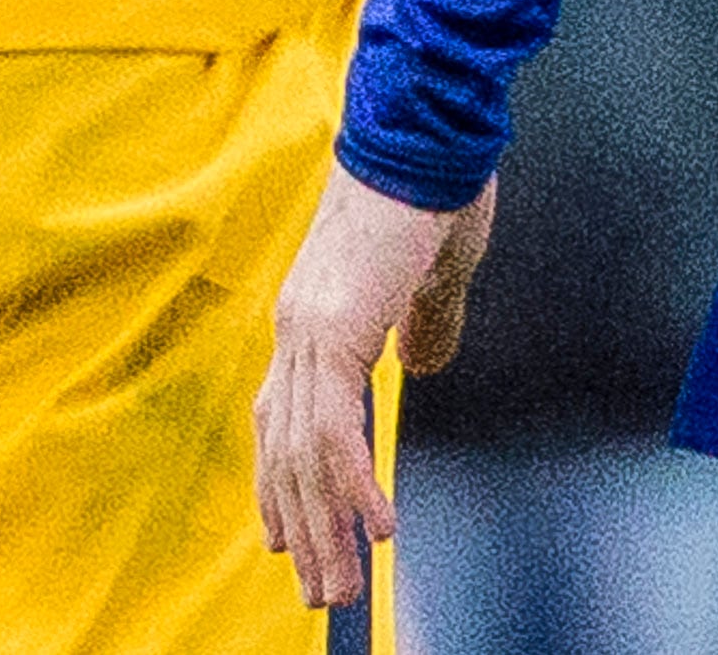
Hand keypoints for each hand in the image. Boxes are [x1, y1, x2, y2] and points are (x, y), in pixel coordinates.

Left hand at [253, 169, 494, 608]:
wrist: (428, 125)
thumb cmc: (435, 181)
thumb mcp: (432, 270)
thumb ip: (422, 322)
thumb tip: (419, 366)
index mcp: (314, 311)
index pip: (282, 417)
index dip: (282, 482)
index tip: (288, 538)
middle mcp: (298, 324)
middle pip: (286, 449)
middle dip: (304, 527)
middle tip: (319, 591)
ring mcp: (310, 326)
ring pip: (304, 452)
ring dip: (325, 528)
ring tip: (342, 585)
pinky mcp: (336, 327)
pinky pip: (338, 427)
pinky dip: (352, 485)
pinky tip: (377, 526)